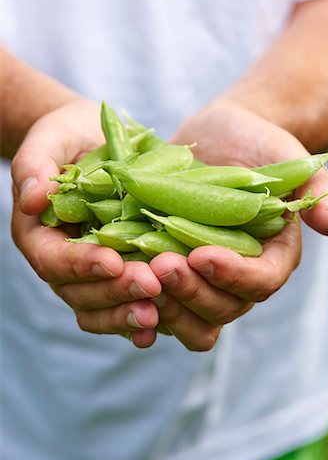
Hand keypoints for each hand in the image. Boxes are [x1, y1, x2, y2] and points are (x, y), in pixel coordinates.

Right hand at [11, 99, 161, 347]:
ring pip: (100, 307)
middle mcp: (62, 260)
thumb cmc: (68, 137)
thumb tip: (32, 198)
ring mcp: (90, 272)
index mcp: (39, 234)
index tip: (112, 261)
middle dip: (114, 292)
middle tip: (150, 285)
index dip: (81, 264)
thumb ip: (34, 165)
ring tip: (157, 313)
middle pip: (79, 292)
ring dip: (127, 313)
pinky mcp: (117, 273)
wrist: (92, 141)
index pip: (53, 259)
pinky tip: (162, 321)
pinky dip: (137, 317)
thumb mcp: (50, 139)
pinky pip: (122, 304)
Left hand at [148, 99, 327, 350]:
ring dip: (163, 303)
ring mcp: (203, 277)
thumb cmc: (258, 144)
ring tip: (135, 274)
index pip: (261, 282)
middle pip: (222, 308)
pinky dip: (140, 299)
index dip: (234, 276)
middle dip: (191, 291)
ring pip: (189, 315)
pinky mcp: (172, 268)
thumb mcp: (288, 157)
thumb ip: (314, 188)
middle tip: (160, 264)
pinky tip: (118, 282)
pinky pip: (159, 300)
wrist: (220, 138)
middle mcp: (238, 275)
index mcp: (272, 255)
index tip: (201, 254)